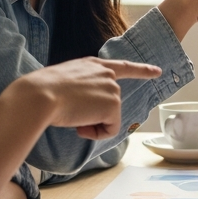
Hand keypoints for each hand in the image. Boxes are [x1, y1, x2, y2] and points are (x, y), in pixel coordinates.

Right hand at [14, 57, 160, 139]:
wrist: (39, 96)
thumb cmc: (41, 91)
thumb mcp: (63, 81)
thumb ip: (80, 87)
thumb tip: (80, 106)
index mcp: (92, 65)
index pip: (122, 66)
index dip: (141, 70)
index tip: (157, 71)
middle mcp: (106, 73)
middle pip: (110, 104)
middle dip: (93, 116)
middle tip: (71, 115)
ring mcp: (112, 88)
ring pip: (108, 118)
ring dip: (90, 124)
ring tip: (71, 117)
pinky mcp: (113, 105)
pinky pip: (110, 129)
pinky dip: (96, 133)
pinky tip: (80, 126)